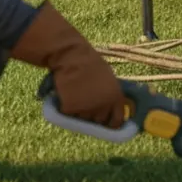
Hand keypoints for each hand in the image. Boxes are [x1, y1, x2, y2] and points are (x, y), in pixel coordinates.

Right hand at [9, 2, 125, 127]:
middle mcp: (105, 106)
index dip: (111, 124)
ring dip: (78, 111)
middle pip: (98, 121)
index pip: (117, 121)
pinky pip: (67, 115)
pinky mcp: (71, 109)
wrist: (73, 57)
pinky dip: (64, 107)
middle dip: (92, 115)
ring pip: (82, 119)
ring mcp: (88, 109)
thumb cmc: (90, 65)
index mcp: (117, 98)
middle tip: (85, 102)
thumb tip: (111, 110)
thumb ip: (110, 96)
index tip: (105, 124)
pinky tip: (66, 94)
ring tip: (75, 93)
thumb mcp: (108, 80)